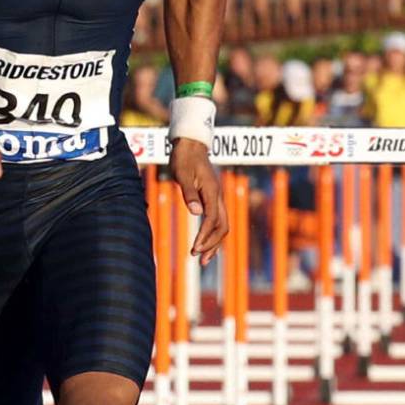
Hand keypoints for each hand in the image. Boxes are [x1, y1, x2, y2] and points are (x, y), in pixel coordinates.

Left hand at [169, 138, 226, 264]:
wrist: (191, 145)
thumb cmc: (184, 158)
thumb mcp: (182, 174)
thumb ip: (189, 193)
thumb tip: (195, 212)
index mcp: (212, 191)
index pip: (212, 219)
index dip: (204, 235)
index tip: (194, 248)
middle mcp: (218, 196)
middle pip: (222, 226)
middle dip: (211, 244)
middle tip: (197, 257)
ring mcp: (217, 198)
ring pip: (222, 226)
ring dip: (214, 243)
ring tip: (202, 259)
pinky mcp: (213, 199)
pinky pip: (218, 221)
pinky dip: (213, 235)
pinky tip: (205, 245)